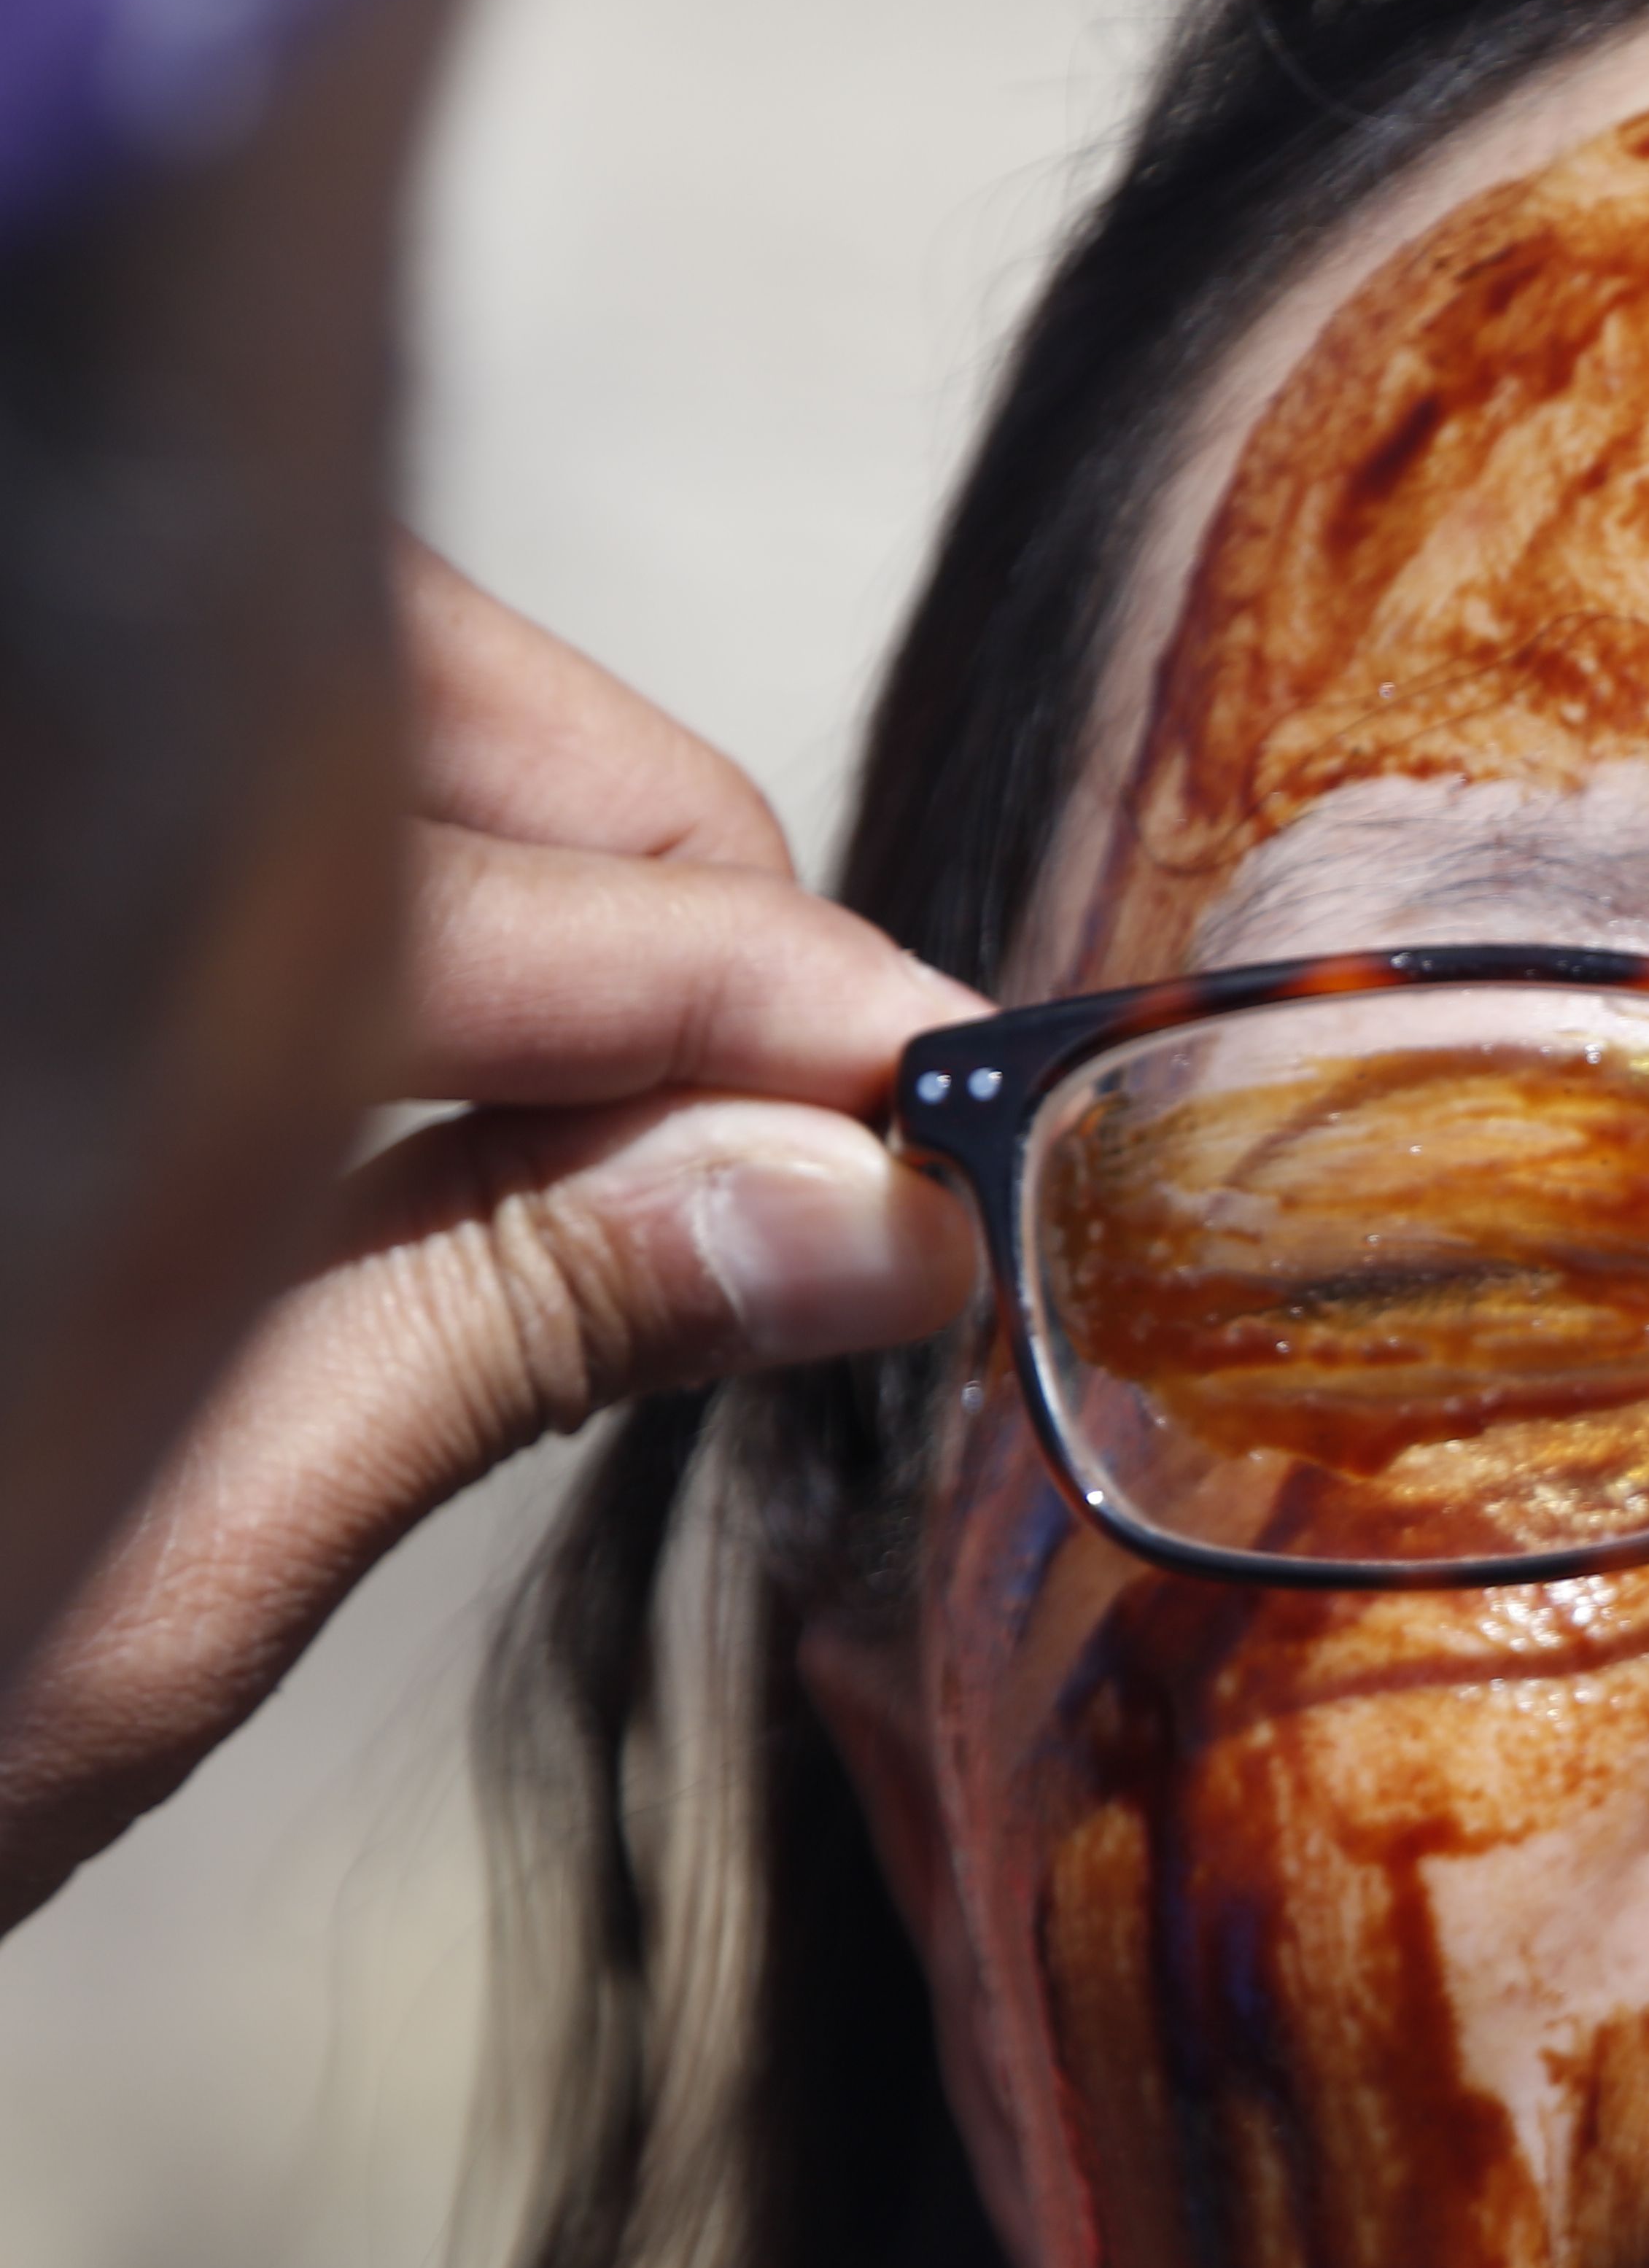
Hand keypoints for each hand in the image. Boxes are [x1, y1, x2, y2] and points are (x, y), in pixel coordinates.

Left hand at [0, 545, 981, 1923]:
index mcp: (41, 1006)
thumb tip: (863, 1217)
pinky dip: (382, 923)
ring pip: (296, 715)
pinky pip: (221, 839)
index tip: (939, 1081)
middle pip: (354, 685)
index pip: (417, 889)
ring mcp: (49, 913)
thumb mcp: (133, 1582)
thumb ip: (496, 1327)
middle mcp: (36, 861)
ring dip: (520, 876)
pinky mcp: (70, 1003)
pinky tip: (489, 1074)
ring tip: (680, 1093)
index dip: (722, 977)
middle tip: (823, 1093)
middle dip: (636, 865)